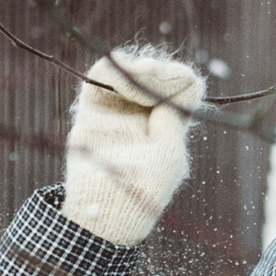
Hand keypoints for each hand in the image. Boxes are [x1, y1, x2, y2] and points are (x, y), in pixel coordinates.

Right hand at [60, 47, 204, 246]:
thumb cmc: (146, 188)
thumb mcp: (170, 154)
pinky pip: (99, 80)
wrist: (106, 208)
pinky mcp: (93, 111)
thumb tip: (166, 96)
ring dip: (134, 66)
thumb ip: (171, 120)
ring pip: (128, 72)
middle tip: (150, 71)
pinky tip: (118, 74)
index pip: (183, 88)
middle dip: (157, 69)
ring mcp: (119, 111)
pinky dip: (110, 69)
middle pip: (155, 76)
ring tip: (137, 73)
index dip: (180, 77)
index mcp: (171, 126)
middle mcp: (145, 115)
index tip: (177, 78)